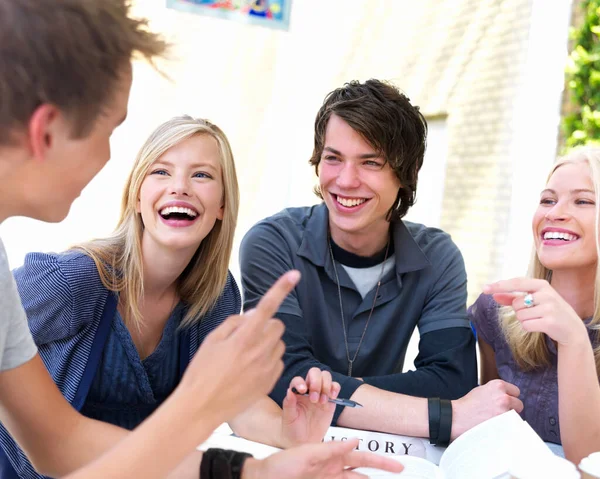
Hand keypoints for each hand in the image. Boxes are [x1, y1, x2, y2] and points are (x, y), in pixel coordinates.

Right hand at [178, 271, 300, 425]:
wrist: (200, 408)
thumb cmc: (201, 372)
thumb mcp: (212, 340)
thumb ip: (236, 322)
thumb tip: (255, 313)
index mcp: (243, 338)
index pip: (267, 306)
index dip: (281, 288)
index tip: (294, 274)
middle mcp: (259, 352)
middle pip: (278, 325)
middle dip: (267, 324)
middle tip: (249, 333)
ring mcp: (267, 369)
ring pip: (279, 344)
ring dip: (268, 343)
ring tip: (246, 355)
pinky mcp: (270, 382)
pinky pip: (278, 362)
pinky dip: (268, 360)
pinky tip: (250, 369)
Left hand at [242, 439, 403, 478]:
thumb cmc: (280, 464)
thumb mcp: (307, 453)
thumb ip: (331, 449)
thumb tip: (355, 441)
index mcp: (330, 455)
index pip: (360, 456)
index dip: (378, 459)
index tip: (396, 464)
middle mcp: (332, 469)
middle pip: (363, 471)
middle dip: (380, 470)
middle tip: (400, 471)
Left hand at [279, 368, 340, 446]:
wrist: (304, 441)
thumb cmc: (292, 429)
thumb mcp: (288, 418)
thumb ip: (289, 404)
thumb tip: (290, 390)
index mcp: (296, 392)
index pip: (298, 380)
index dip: (301, 382)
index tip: (303, 391)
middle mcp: (309, 390)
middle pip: (314, 373)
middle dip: (316, 382)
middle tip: (314, 399)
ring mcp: (320, 393)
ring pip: (326, 376)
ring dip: (326, 386)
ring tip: (322, 401)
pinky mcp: (330, 401)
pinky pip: (335, 387)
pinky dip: (335, 388)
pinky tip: (332, 397)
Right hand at [451, 379, 523, 438]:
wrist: (457, 417)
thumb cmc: (467, 405)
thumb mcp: (481, 390)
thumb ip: (496, 391)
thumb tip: (507, 396)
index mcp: (498, 385)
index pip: (516, 391)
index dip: (510, 397)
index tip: (505, 403)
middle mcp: (503, 396)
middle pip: (519, 404)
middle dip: (512, 409)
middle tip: (500, 413)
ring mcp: (504, 411)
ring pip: (516, 416)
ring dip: (509, 419)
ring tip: (496, 420)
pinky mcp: (503, 424)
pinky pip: (512, 426)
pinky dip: (507, 427)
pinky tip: (497, 427)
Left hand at [483, 278, 587, 346]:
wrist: (571, 329)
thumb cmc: (548, 311)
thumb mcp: (533, 300)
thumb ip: (513, 297)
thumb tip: (493, 295)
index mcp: (542, 285)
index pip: (516, 283)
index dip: (499, 286)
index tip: (484, 289)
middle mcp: (546, 294)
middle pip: (516, 303)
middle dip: (519, 310)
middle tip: (534, 312)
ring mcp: (549, 308)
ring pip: (520, 315)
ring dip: (525, 320)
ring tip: (539, 319)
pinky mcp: (550, 322)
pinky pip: (525, 325)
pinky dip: (528, 327)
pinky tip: (540, 326)